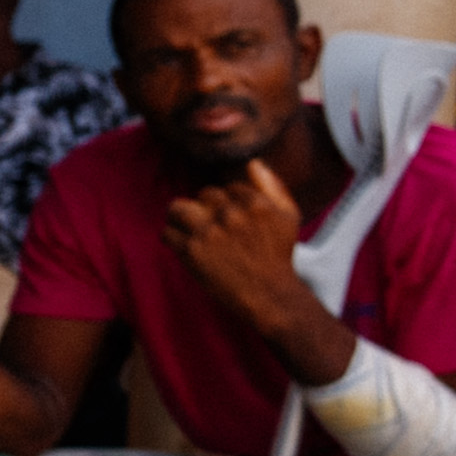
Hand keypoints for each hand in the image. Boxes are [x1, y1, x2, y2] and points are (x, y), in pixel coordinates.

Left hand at [167, 159, 324, 348]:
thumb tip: (252, 162)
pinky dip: (171, 239)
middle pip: (202, 195)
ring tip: (186, 228)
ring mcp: (209, 232)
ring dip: (179, 217)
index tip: (228, 218)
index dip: (226, 202)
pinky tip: (183, 246)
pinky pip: (167, 234)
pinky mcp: (191, 251)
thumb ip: (272, 186)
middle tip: (209, 226)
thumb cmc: (278, 254)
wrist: (268, 293)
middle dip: (205, 208)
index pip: (227, 188)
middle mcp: (231, 214)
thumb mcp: (288, 216)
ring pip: (177, 208)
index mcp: (255, 203)